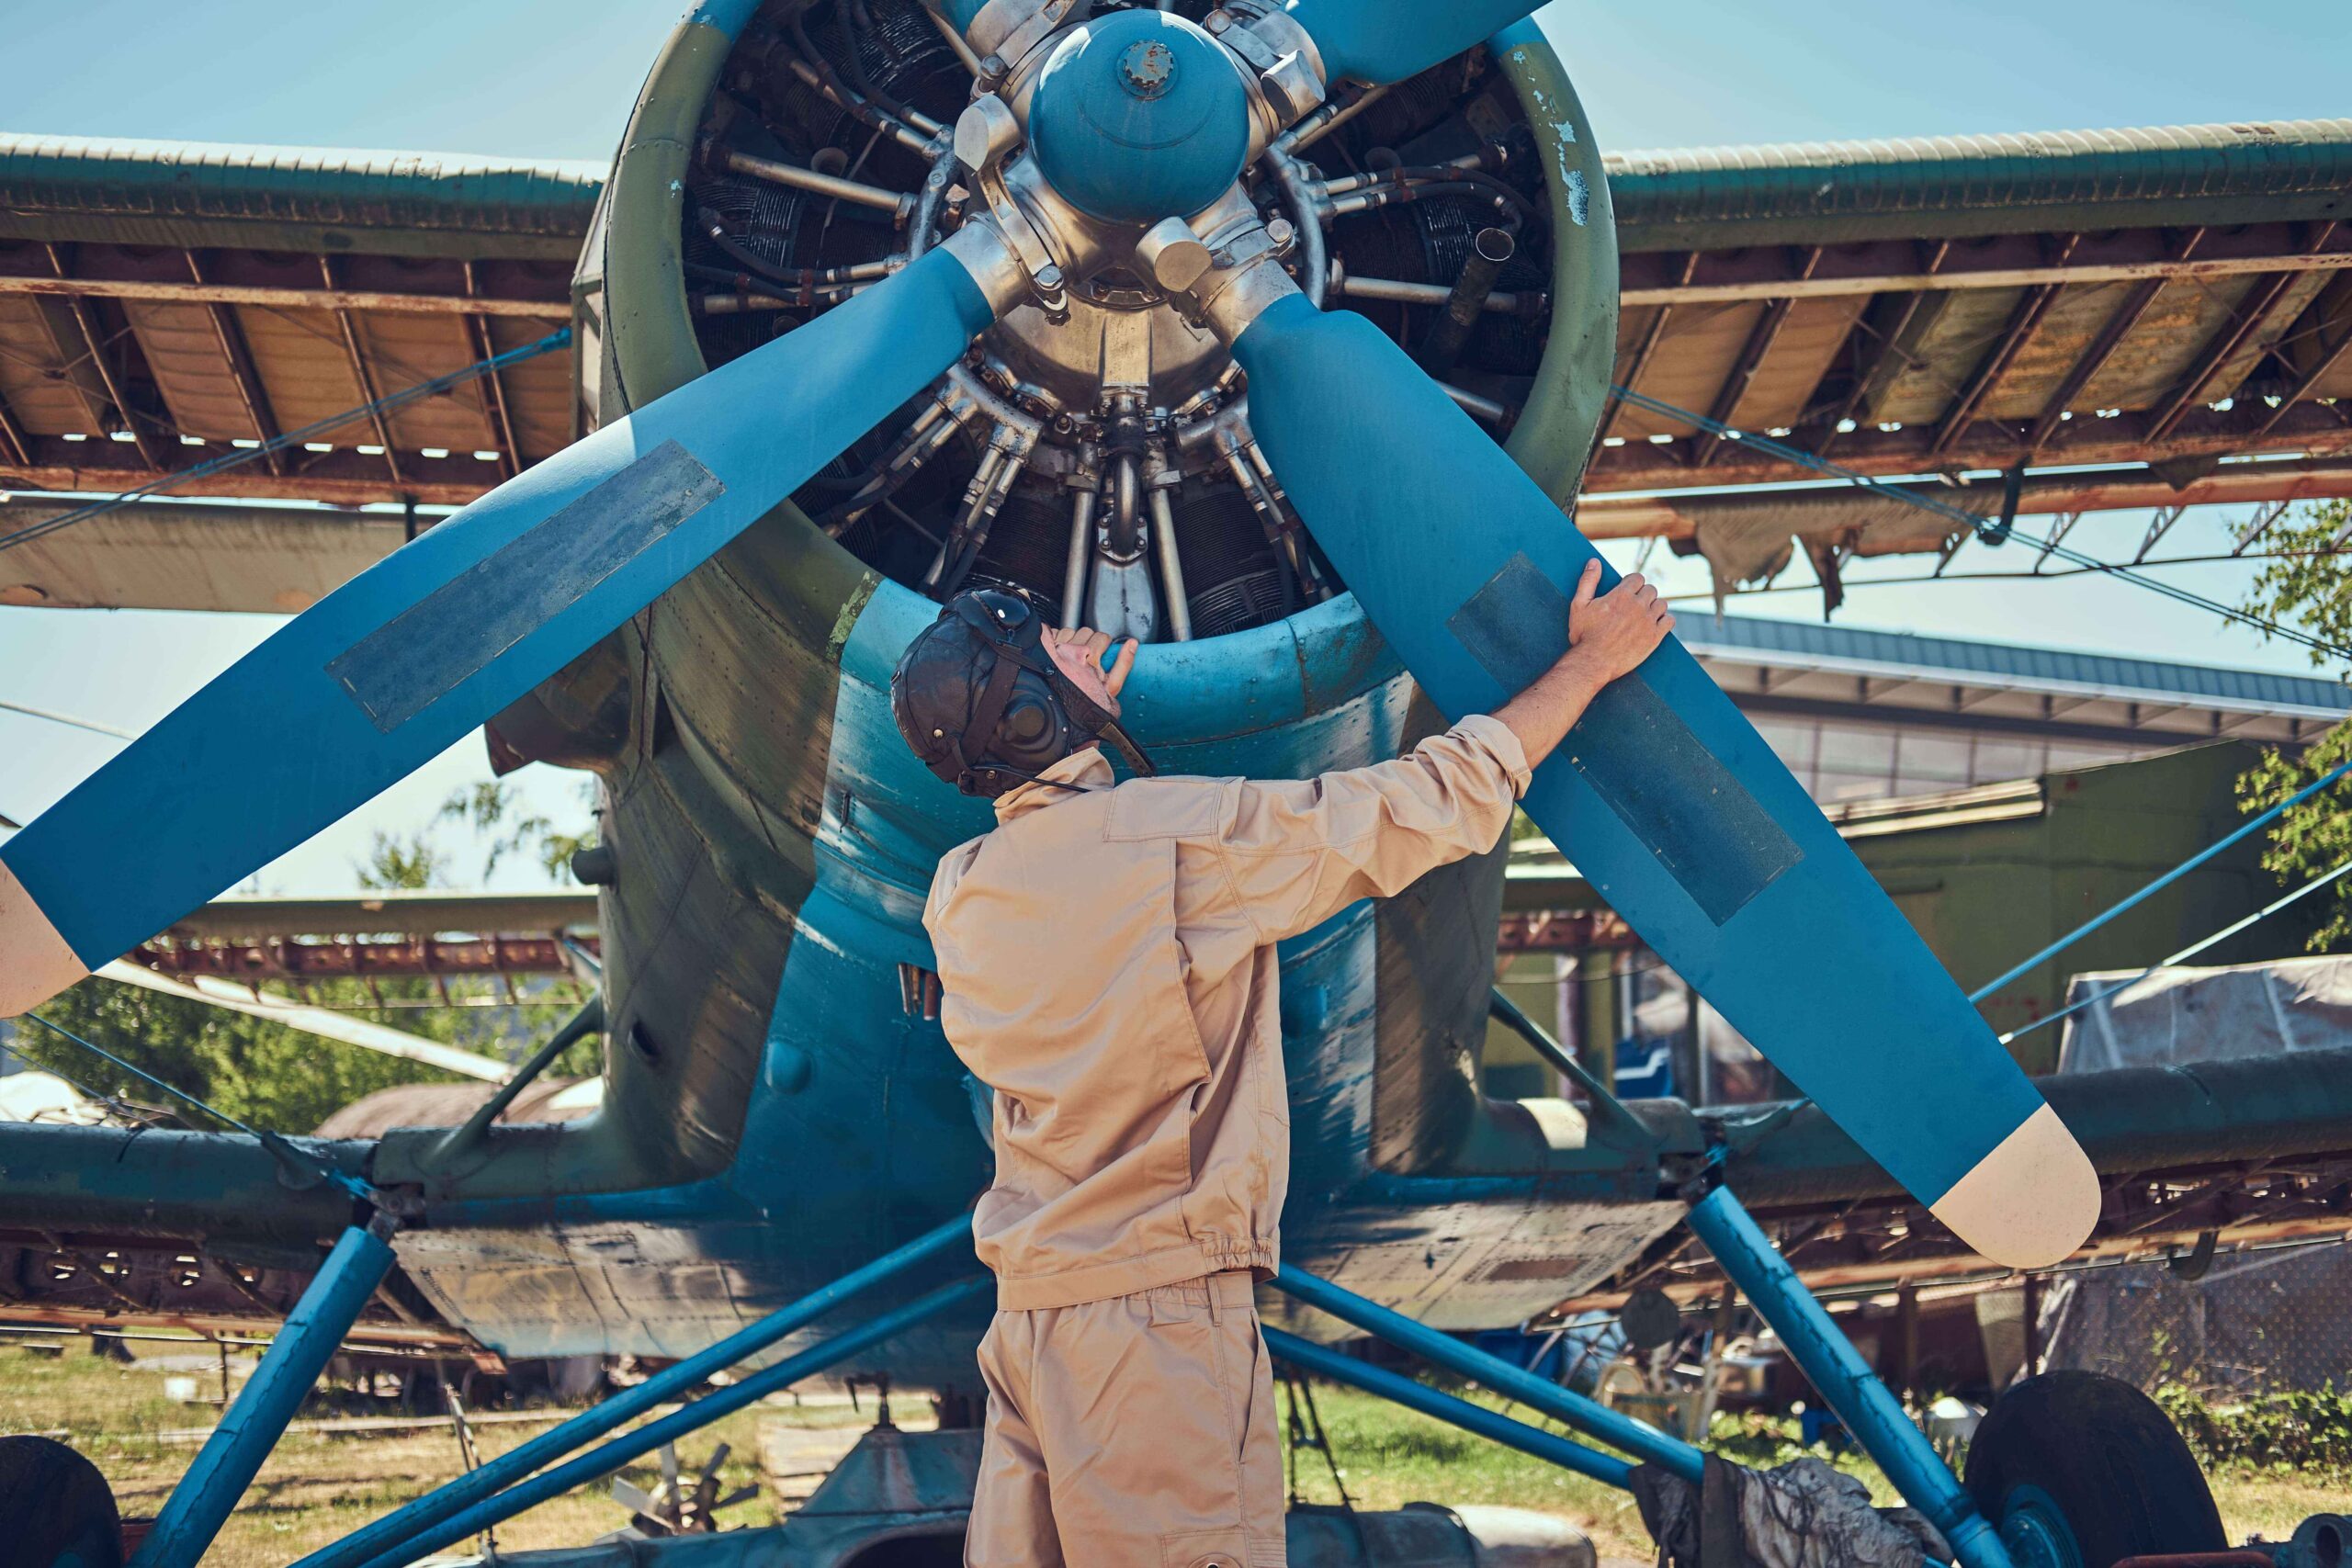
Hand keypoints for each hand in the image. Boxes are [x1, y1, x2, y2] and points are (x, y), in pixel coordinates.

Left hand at [1042, 626, 1137, 706]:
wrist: (1065, 717)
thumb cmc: (1089, 704)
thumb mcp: (1113, 686)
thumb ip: (1124, 663)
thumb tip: (1133, 644)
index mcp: (1090, 658)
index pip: (1101, 637)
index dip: (1104, 644)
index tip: (1101, 652)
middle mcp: (1071, 652)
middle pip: (1085, 632)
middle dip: (1088, 641)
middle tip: (1087, 656)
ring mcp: (1055, 651)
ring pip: (1068, 631)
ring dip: (1072, 640)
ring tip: (1072, 656)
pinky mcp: (1043, 651)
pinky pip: (1051, 633)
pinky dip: (1055, 639)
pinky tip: (1058, 653)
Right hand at [1565, 560, 1673, 682]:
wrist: (1593, 663)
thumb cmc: (1584, 635)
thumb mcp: (1579, 605)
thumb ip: (1588, 581)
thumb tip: (1594, 561)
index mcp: (1621, 595)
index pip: (1637, 578)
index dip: (1632, 583)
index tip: (1626, 591)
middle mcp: (1638, 606)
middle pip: (1651, 590)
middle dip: (1643, 595)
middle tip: (1633, 606)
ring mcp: (1648, 622)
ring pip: (1662, 604)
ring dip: (1654, 607)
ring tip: (1643, 615)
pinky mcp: (1655, 637)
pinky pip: (1669, 621)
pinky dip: (1664, 621)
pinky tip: (1654, 625)